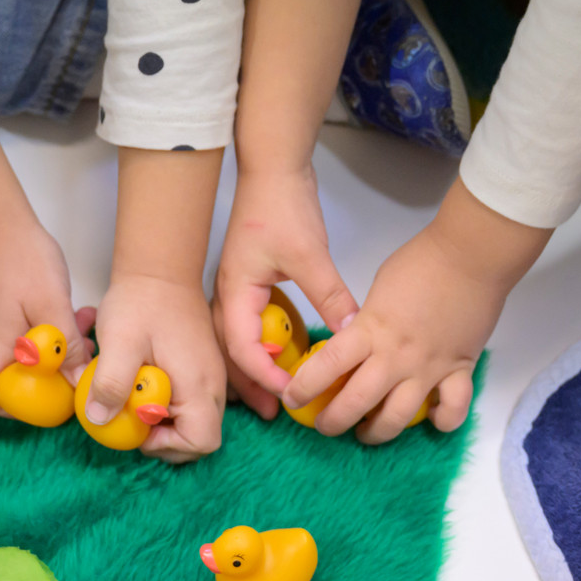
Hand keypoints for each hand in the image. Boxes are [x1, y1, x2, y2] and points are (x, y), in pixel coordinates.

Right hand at [0, 220, 84, 416]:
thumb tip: (80, 384)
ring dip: (51, 352)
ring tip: (82, 328)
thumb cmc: (20, 258)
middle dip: (46, 377)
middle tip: (78, 358)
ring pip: (17, 358)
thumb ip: (67, 348)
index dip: (6, 405)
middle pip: (5, 382)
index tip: (42, 390)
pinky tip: (69, 314)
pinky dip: (42, 334)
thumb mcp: (53, 305)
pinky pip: (15, 338)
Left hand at [87, 273, 223, 461]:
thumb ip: (110, 384)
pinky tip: (144, 386)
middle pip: (200, 438)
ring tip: (135, 400)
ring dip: (164, 423)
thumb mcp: (119, 342)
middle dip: (165, 439)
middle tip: (132, 416)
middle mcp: (212, 385)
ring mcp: (209, 378)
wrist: (158, 270)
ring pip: (194, 422)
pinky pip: (189, 403)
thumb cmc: (142, 302)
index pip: (201, 442)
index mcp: (199, 385)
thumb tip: (99, 420)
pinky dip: (167, 406)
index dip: (168, 445)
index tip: (138, 425)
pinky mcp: (200, 370)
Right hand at [212, 164, 358, 420]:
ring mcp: (237, 290)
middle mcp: (228, 295)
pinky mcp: (251, 284)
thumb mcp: (309, 254)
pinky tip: (286, 358)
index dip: (264, 373)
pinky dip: (265, 346)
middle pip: (230, 352)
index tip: (291, 390)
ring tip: (277, 396)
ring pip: (238, 341)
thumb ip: (330, 295)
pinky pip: (252, 326)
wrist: (273, 167)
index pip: (241, 346)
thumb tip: (353, 333)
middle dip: (250, 384)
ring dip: (255, 369)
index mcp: (234, 291)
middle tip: (274, 412)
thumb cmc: (280, 205)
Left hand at [280, 179, 546, 442]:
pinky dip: (442, 421)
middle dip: (333, 422)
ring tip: (367, 432)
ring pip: (397, 418)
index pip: (327, 366)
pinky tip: (431, 417)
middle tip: (326, 424)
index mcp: (371, 330)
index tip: (293, 399)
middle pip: (356, 404)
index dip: (304, 388)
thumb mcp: (379, 289)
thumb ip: (367, 321)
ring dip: (377, 433)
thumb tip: (360, 339)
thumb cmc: (422, 261)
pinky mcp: (459, 371)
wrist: (472, 255)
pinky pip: (452, 411)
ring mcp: (429, 368)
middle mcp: (395, 357)